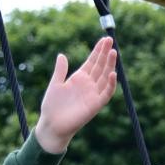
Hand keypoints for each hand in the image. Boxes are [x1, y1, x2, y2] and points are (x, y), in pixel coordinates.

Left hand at [34, 36, 117, 152]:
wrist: (52, 124)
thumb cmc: (52, 106)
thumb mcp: (55, 84)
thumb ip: (60, 71)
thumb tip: (61, 55)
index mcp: (79, 78)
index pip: (92, 61)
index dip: (98, 50)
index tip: (105, 39)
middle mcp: (88, 84)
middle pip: (100, 66)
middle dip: (105, 53)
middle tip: (110, 40)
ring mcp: (93, 94)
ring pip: (105, 77)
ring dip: (110, 65)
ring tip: (113, 52)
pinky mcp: (96, 105)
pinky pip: (106, 93)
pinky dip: (111, 84)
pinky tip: (113, 73)